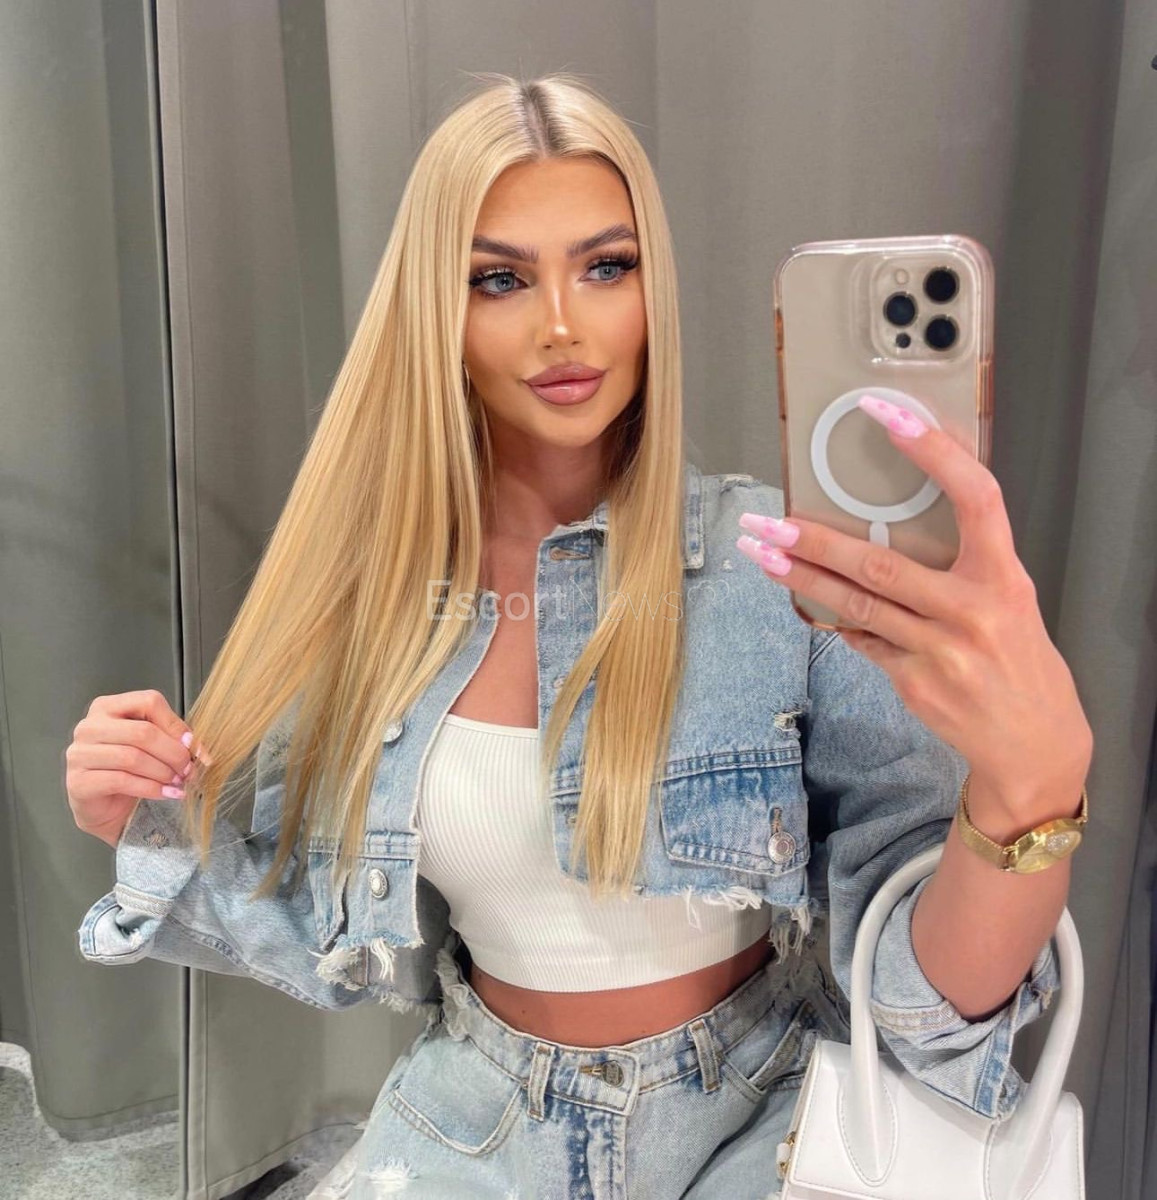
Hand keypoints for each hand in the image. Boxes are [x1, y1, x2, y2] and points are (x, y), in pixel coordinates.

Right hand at [66, 690, 211, 847]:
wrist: (105, 807)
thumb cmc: (128, 770)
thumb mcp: (152, 746)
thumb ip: (172, 738)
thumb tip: (197, 746)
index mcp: (107, 707)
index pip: (148, 702)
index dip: (175, 725)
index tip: (192, 745)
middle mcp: (89, 726)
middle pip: (142, 732)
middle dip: (173, 753)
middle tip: (188, 769)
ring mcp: (79, 754)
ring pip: (132, 757)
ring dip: (163, 772)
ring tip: (178, 782)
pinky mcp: (78, 782)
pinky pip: (121, 781)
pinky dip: (150, 788)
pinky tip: (165, 794)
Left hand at [735, 394, 1092, 809]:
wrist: (1034, 743)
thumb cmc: (1019, 658)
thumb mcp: (1011, 599)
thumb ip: (965, 564)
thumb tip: (891, 529)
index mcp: (1003, 575)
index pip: (975, 496)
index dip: (933, 451)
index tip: (885, 414)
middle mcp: (972, 609)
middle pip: (879, 563)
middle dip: (814, 540)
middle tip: (767, 519)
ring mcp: (939, 650)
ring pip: (855, 604)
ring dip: (800, 577)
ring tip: (760, 553)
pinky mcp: (913, 682)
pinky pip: (862, 640)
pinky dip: (838, 621)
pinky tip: (812, 605)